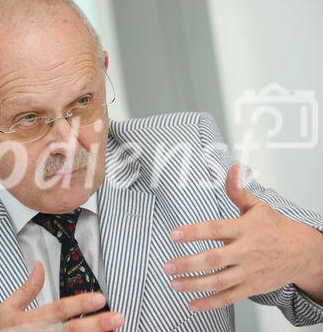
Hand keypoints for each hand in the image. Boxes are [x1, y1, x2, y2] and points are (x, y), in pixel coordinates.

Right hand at [0, 262, 124, 331]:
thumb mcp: (7, 310)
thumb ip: (26, 290)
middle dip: (97, 324)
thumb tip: (39, 265)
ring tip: (115, 330)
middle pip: (72, 330)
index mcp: (30, 321)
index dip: (80, 304)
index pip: (59, 310)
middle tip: (118, 317)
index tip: (100, 298)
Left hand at [163, 164, 322, 311]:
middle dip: (188, 263)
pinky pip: (229, 297)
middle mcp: (246, 251)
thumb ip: (238, 190)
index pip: (215, 229)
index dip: (194, 232)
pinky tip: (192, 304)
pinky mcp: (252, 287)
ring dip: (194, 284)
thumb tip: (232, 168)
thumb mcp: (257, 206)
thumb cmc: (276, 228)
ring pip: (219, 281)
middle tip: (168, 265)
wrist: (304, 253)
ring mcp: (249, 271)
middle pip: (214, 258)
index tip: (174, 234)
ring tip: (173, 283)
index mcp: (244, 229)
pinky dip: (210, 303)